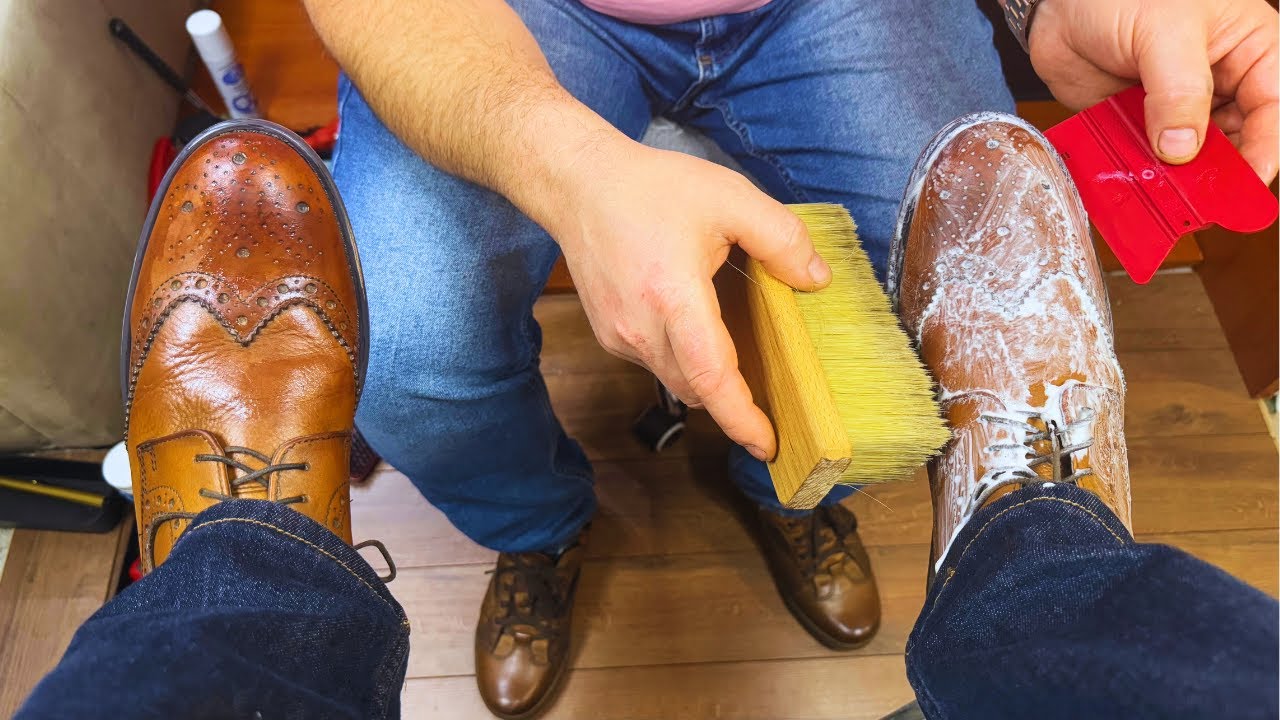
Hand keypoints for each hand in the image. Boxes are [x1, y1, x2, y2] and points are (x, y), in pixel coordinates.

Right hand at [543, 135, 830, 460]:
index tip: (768, 444)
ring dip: (708, 378)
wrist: (578, 186)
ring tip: (740, 358)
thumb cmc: (651, 188)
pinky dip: (684, 359)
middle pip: (697, 388)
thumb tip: (816, 279)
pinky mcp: (610, 335)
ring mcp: (619, 336)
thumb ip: (780, 238)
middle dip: (733, 402)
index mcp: (672, 296)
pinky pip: (657, 362)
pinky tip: (699, 328)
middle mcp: (640, 327)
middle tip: (774, 404)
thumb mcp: (729, 197)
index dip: (741, 417)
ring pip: (676, 379)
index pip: (711, 376)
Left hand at [1028, 0, 1278, 182]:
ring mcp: (1176, 106)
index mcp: (1248, 49)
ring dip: (1178, 178)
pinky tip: (1134, 184)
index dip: (1264, 148)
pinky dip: (1142, 173)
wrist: (1060, 3)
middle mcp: (1218, 83)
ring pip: (1191, 156)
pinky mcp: (1137, 124)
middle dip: (1219, 171)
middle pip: (1235, 141)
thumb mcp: (1165, 32)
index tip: (1247, 180)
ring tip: (1166, 194)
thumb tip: (1182, 148)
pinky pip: (1146, 158)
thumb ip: (1178, 91)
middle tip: (1201, 199)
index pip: (1272, 108)